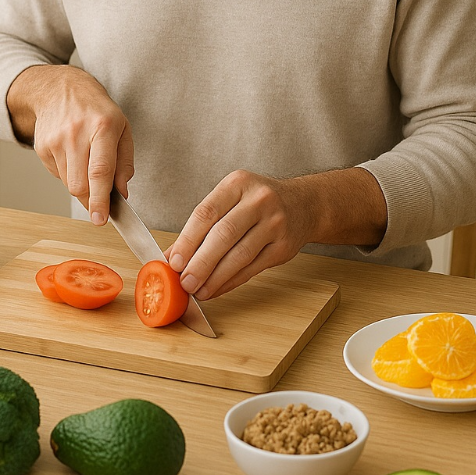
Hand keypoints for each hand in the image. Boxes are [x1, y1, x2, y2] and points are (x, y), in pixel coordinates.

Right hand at [6, 65, 133, 224]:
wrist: (60, 89)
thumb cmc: (97, 110)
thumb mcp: (122, 128)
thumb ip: (125, 162)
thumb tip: (122, 193)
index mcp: (102, 127)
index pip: (100, 171)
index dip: (100, 199)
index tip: (101, 219)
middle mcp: (76, 133)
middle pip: (80, 185)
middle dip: (91, 199)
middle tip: (100, 199)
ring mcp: (55, 141)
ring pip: (68, 184)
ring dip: (80, 185)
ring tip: (86, 162)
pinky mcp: (42, 147)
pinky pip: (58, 175)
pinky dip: (68, 173)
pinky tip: (72, 155)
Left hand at [166, 166, 387, 299]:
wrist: (304, 204)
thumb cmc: (257, 203)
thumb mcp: (231, 199)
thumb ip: (202, 225)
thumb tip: (172, 256)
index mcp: (238, 183)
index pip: (206, 212)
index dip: (187, 240)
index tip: (174, 261)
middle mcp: (259, 200)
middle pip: (223, 235)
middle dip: (200, 263)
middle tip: (184, 282)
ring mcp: (275, 223)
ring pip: (239, 255)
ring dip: (215, 277)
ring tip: (198, 291)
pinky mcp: (284, 247)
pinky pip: (252, 268)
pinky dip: (231, 282)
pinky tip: (216, 289)